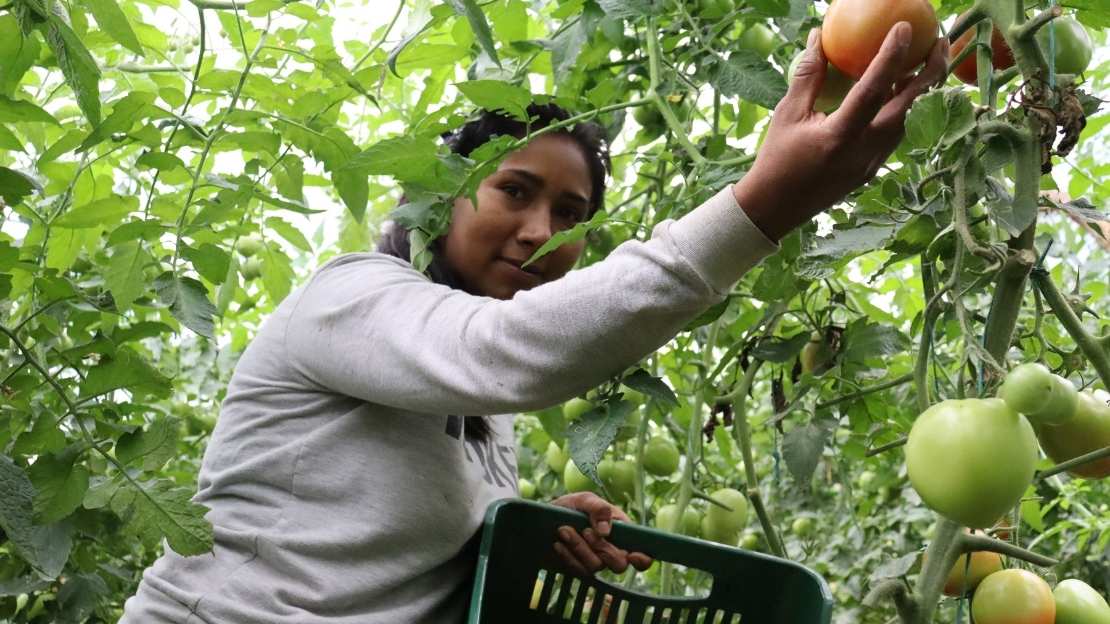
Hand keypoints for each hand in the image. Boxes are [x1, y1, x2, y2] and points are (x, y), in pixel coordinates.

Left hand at [550, 492, 652, 576]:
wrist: (544, 518)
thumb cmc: (572, 506)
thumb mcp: (585, 499)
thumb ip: (598, 508)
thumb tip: (606, 531)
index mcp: (622, 532)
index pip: (642, 554)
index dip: (642, 560)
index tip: (632, 555)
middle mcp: (612, 550)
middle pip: (619, 564)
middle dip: (602, 548)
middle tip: (585, 530)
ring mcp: (596, 561)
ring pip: (596, 566)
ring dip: (579, 547)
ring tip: (563, 530)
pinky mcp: (579, 569)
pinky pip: (578, 570)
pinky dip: (567, 555)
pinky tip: (558, 542)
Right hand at [733, 22, 948, 240]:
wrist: (776, 207)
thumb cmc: (776, 159)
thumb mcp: (788, 114)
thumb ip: (808, 76)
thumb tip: (818, 37)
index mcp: (840, 136)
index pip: (873, 89)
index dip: (891, 56)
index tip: (904, 28)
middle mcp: (864, 150)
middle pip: (910, 106)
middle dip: (931, 71)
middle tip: (939, 40)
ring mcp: (872, 162)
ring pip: (907, 120)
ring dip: (918, 90)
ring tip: (922, 62)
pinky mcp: (872, 169)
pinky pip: (896, 133)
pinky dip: (902, 109)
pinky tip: (897, 94)